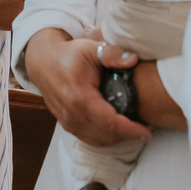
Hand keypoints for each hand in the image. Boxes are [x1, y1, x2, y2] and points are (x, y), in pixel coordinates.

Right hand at [23, 28, 150, 147]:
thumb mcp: (90, 48)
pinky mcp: (67, 124)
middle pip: (106, 136)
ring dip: (118, 140)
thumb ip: (113, 54)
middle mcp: (73, 115)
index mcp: (80, 99)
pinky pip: (89, 138)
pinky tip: (117, 132)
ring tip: (135, 133)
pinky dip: (105, 139)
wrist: (43, 61)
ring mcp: (68, 122)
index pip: (111, 123)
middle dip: (129, 137)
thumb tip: (134, 59)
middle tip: (146, 133)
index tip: (147, 131)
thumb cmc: (68, 55)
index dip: (131, 130)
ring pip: (98, 141)